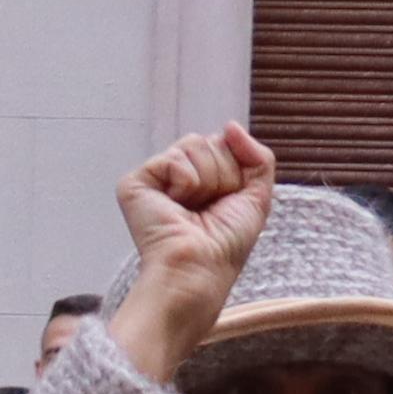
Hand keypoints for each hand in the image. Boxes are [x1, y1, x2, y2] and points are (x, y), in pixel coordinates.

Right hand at [104, 127, 275, 370]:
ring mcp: (154, 178)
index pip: (224, 144)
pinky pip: (174, 159)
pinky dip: (186, 183)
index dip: (235, 172)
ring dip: (206, 181)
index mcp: (201, 178)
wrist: (201, 267)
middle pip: (210, 142)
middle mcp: (175, 176)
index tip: (226, 203)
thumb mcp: (257, 195)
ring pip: (194, 145)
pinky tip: (176, 207)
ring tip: (192, 210)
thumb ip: (256, 156)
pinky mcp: (134, 183)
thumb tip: (230, 126)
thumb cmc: (226, 244)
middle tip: (208, 209)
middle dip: (223, 175)